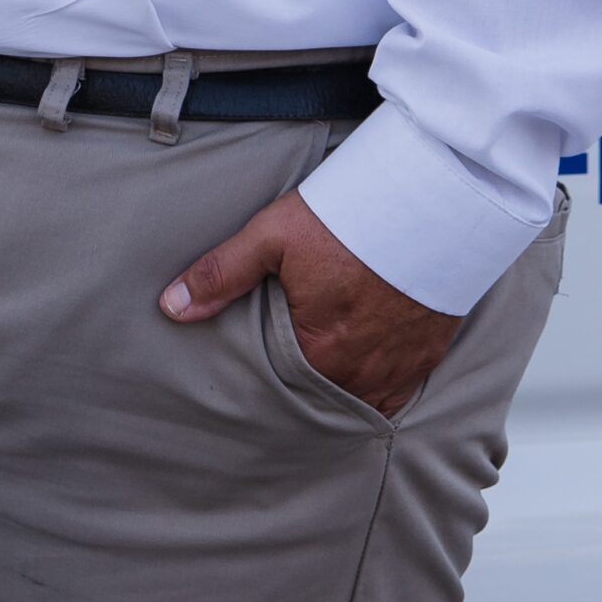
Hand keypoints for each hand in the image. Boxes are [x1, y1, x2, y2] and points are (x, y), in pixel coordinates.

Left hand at [160, 189, 460, 417]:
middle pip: (318, 392)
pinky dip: (374, 383)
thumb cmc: (346, 220)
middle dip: (298, 380)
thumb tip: (171, 307)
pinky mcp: (426, 357)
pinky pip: (394, 392)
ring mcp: (398, 370)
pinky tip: (357, 364)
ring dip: (336, 383)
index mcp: (319, 353)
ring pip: (356, 395)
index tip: (250, 361)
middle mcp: (361, 374)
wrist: (429, 206)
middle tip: (279, 358)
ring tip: (316, 360)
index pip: (278, 385)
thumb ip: (221, 275)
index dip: (263, 371)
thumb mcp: (271, 237)